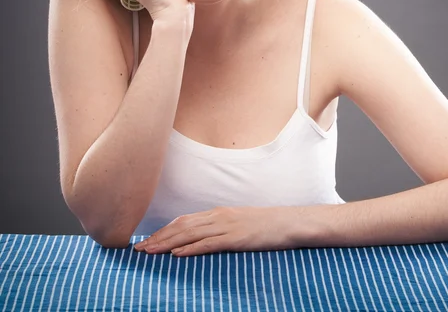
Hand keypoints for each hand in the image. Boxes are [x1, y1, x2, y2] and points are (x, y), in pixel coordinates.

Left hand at [133, 206, 300, 256]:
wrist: (288, 222)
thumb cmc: (266, 225)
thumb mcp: (239, 223)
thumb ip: (221, 228)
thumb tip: (202, 240)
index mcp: (218, 213)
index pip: (184, 220)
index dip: (163, 230)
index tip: (147, 241)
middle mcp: (218, 216)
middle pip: (181, 226)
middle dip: (158, 238)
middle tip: (138, 249)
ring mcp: (227, 226)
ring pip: (190, 234)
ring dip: (167, 243)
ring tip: (149, 252)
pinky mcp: (236, 238)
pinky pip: (208, 243)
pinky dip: (190, 249)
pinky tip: (177, 255)